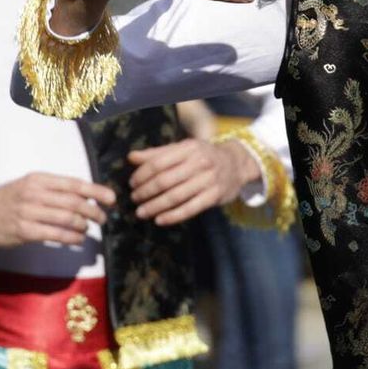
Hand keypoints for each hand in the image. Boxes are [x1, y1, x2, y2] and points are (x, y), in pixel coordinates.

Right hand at [0, 173, 115, 247]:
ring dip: (84, 225)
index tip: (111, 198)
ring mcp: (29, 212)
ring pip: (67, 219)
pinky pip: (57, 234)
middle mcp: (34, 193)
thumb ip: (54, 190)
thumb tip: (86, 198)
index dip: (96, 191)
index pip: (74, 183)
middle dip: (94, 211)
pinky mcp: (25, 231)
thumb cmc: (10, 200)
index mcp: (39, 179)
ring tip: (88, 229)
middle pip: (74, 202)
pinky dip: (72, 238)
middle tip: (103, 219)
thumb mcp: (30, 186)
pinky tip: (78, 240)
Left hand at [128, 138, 259, 225]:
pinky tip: (160, 220)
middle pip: (165, 180)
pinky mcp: (214, 196)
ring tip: (141, 212)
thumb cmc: (204, 156)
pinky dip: (173, 216)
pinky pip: (190, 209)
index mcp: (188, 148)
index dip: (142, 175)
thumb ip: (157, 153)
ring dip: (155, 206)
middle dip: (145, 192)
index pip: (158, 162)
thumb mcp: (183, 149)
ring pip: (175, 196)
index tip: (132, 183)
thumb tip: (131, 157)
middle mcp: (199, 162)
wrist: (236, 164)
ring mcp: (208, 180)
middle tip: (134, 199)